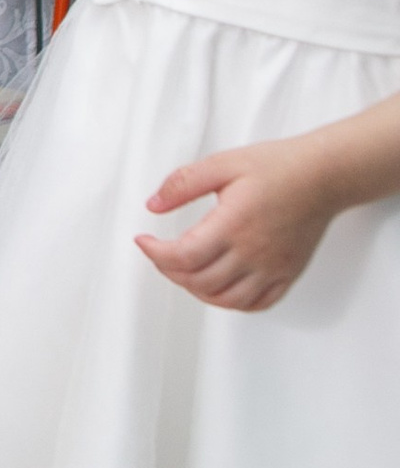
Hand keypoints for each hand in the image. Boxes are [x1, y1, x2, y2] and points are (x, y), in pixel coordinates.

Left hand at [137, 139, 339, 311]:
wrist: (323, 176)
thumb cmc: (279, 168)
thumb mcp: (221, 164)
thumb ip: (182, 184)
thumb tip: (154, 204)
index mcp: (234, 224)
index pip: (184, 256)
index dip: (155, 253)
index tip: (144, 241)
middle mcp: (254, 252)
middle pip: (199, 282)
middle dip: (169, 270)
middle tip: (159, 253)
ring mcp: (273, 267)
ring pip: (226, 299)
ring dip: (196, 290)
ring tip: (183, 270)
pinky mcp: (287, 274)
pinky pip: (257, 303)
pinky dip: (231, 302)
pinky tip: (218, 287)